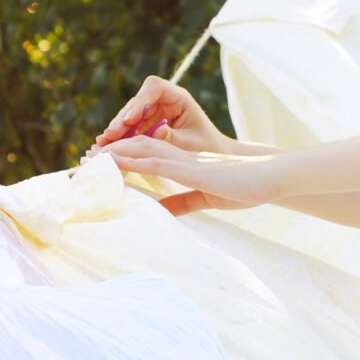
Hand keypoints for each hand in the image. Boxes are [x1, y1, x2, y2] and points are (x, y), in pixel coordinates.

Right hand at [88, 75, 227, 158]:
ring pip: (128, 116)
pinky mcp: (145, 125)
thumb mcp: (192, 143)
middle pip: (136, 102)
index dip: (139, 100)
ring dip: (116, 130)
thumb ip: (174, 137)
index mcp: (178, 97)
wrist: (211, 155)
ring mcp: (152, 112)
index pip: (154, 87)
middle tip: (109, 135)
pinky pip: (129, 129)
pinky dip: (119, 138)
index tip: (130, 118)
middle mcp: (163, 101)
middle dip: (122, 119)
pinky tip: (106, 146)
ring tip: (103, 143)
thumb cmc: (207, 146)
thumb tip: (157, 131)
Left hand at [103, 136, 284, 214]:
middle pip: (139, 149)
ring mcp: (188, 161)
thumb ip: (182, 202)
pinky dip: (134, 161)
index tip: (100, 166)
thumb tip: (159, 210)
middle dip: (111, 153)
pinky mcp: (195, 169)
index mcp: (186, 164)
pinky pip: (158, 162)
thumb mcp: (208, 198)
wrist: (273, 177)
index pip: (148, 157)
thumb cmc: (248, 187)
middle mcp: (183, 158)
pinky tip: (116, 161)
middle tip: (85, 159)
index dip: (123, 159)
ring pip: (143, 151)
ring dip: (115, 153)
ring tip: (91, 157)